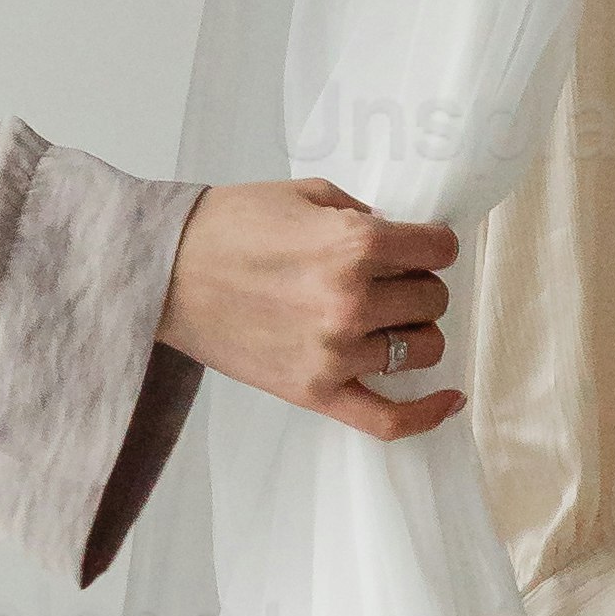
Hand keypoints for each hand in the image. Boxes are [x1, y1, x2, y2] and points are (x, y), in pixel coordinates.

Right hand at [157, 180, 466, 443]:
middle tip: (385, 278)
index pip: (439, 248)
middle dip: (416, 282)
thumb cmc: (228, 226)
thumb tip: (400, 243)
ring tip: (384, 319)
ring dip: (411, 330)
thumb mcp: (305, 195)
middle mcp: (351, 301)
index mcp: (353, 244)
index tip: (419, 246)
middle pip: (433, 298)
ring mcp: (335, 353)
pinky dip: (427, 414)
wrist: (164, 272)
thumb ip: (362, 216)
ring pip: (421, 349)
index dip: (432, 243)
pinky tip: (450, 399)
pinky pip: (390, 420)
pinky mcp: (315, 392)